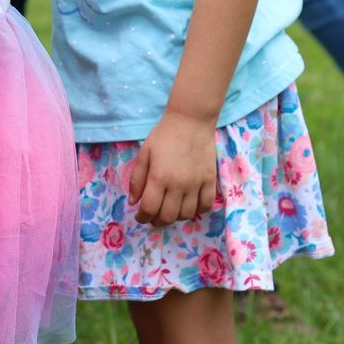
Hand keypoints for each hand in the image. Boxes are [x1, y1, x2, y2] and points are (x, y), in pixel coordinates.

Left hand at [127, 111, 218, 227]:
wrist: (191, 121)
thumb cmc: (164, 136)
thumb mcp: (144, 154)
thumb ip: (137, 179)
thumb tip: (133, 202)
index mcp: (159, 177)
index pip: (149, 209)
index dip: (142, 217)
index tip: (140, 216)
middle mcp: (178, 185)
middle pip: (168, 216)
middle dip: (157, 221)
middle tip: (153, 217)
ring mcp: (196, 184)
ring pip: (186, 214)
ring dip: (176, 217)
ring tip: (170, 210)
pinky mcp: (210, 180)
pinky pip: (206, 205)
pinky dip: (197, 211)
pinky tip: (189, 205)